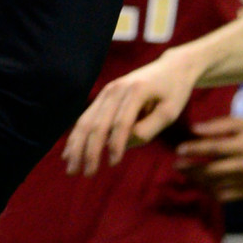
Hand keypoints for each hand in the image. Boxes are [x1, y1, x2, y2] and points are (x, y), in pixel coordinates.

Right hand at [64, 52, 198, 175]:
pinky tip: (67, 154)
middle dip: (90, 151)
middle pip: (99, 124)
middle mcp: (118, 88)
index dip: (116, 145)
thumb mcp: (170, 111)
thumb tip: (123, 144)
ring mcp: (108, 91)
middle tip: (87, 174)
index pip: (122, 123)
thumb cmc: (174, 92)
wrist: (172, 67)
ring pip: (86, 121)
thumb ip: (148, 128)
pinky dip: (76, 137)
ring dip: (77, 147)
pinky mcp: (104, 95)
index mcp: (137, 90)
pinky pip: (86, 117)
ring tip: (71, 170)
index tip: (114, 164)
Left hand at [176, 116, 242, 201]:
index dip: (196, 149)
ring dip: (196, 180)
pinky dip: (208, 190)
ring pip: (215, 184)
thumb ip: (219, 125)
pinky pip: (222, 195)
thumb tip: (194, 129)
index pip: (216, 147)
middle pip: (212, 169)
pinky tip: (200, 183)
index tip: (179, 149)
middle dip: (191, 168)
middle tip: (176, 165)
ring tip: (186, 173)